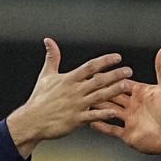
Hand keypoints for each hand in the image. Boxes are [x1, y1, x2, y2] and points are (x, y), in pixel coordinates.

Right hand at [7, 38, 131, 157]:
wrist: (32, 120)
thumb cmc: (39, 99)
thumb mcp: (46, 75)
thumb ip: (52, 57)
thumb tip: (49, 41)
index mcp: (69, 79)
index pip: (90, 67)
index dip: (104, 61)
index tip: (117, 57)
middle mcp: (74, 91)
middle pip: (98, 80)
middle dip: (115, 74)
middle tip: (129, 70)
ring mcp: (76, 105)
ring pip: (99, 96)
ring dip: (114, 90)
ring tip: (127, 85)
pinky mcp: (76, 119)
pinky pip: (93, 116)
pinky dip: (104, 114)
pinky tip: (115, 111)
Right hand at [91, 45, 160, 154]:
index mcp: (141, 93)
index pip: (122, 83)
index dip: (111, 78)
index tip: (98, 72)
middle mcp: (133, 106)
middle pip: (112, 96)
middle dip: (101, 91)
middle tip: (87, 85)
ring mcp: (130, 120)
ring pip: (108, 111)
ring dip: (98, 107)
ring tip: (84, 101)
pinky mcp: (128, 134)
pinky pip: (111, 130)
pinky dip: (101, 125)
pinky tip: (90, 121)